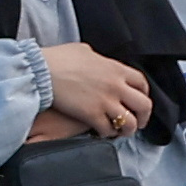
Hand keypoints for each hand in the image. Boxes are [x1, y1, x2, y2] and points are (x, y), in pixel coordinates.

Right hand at [34, 47, 151, 137]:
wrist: (41, 71)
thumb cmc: (58, 59)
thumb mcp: (83, 51)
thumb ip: (96, 59)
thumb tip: (95, 61)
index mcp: (116, 69)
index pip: (142, 83)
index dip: (144, 94)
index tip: (140, 100)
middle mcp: (116, 86)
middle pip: (143, 105)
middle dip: (143, 117)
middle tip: (138, 122)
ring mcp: (105, 101)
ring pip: (129, 122)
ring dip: (127, 129)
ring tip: (121, 132)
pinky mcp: (91, 115)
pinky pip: (107, 130)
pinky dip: (107, 134)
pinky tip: (101, 133)